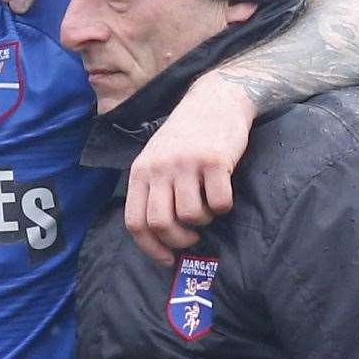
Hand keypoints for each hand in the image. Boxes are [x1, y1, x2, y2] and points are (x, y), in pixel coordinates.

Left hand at [124, 74, 256, 263]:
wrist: (215, 99)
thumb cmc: (186, 137)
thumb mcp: (157, 159)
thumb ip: (153, 191)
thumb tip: (158, 237)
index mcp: (140, 171)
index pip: (135, 222)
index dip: (150, 248)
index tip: (166, 258)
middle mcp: (159, 167)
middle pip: (160, 223)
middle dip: (178, 240)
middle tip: (191, 237)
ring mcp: (187, 163)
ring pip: (191, 216)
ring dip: (204, 221)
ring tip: (207, 207)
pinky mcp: (215, 161)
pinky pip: (219, 203)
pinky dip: (223, 208)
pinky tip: (222, 194)